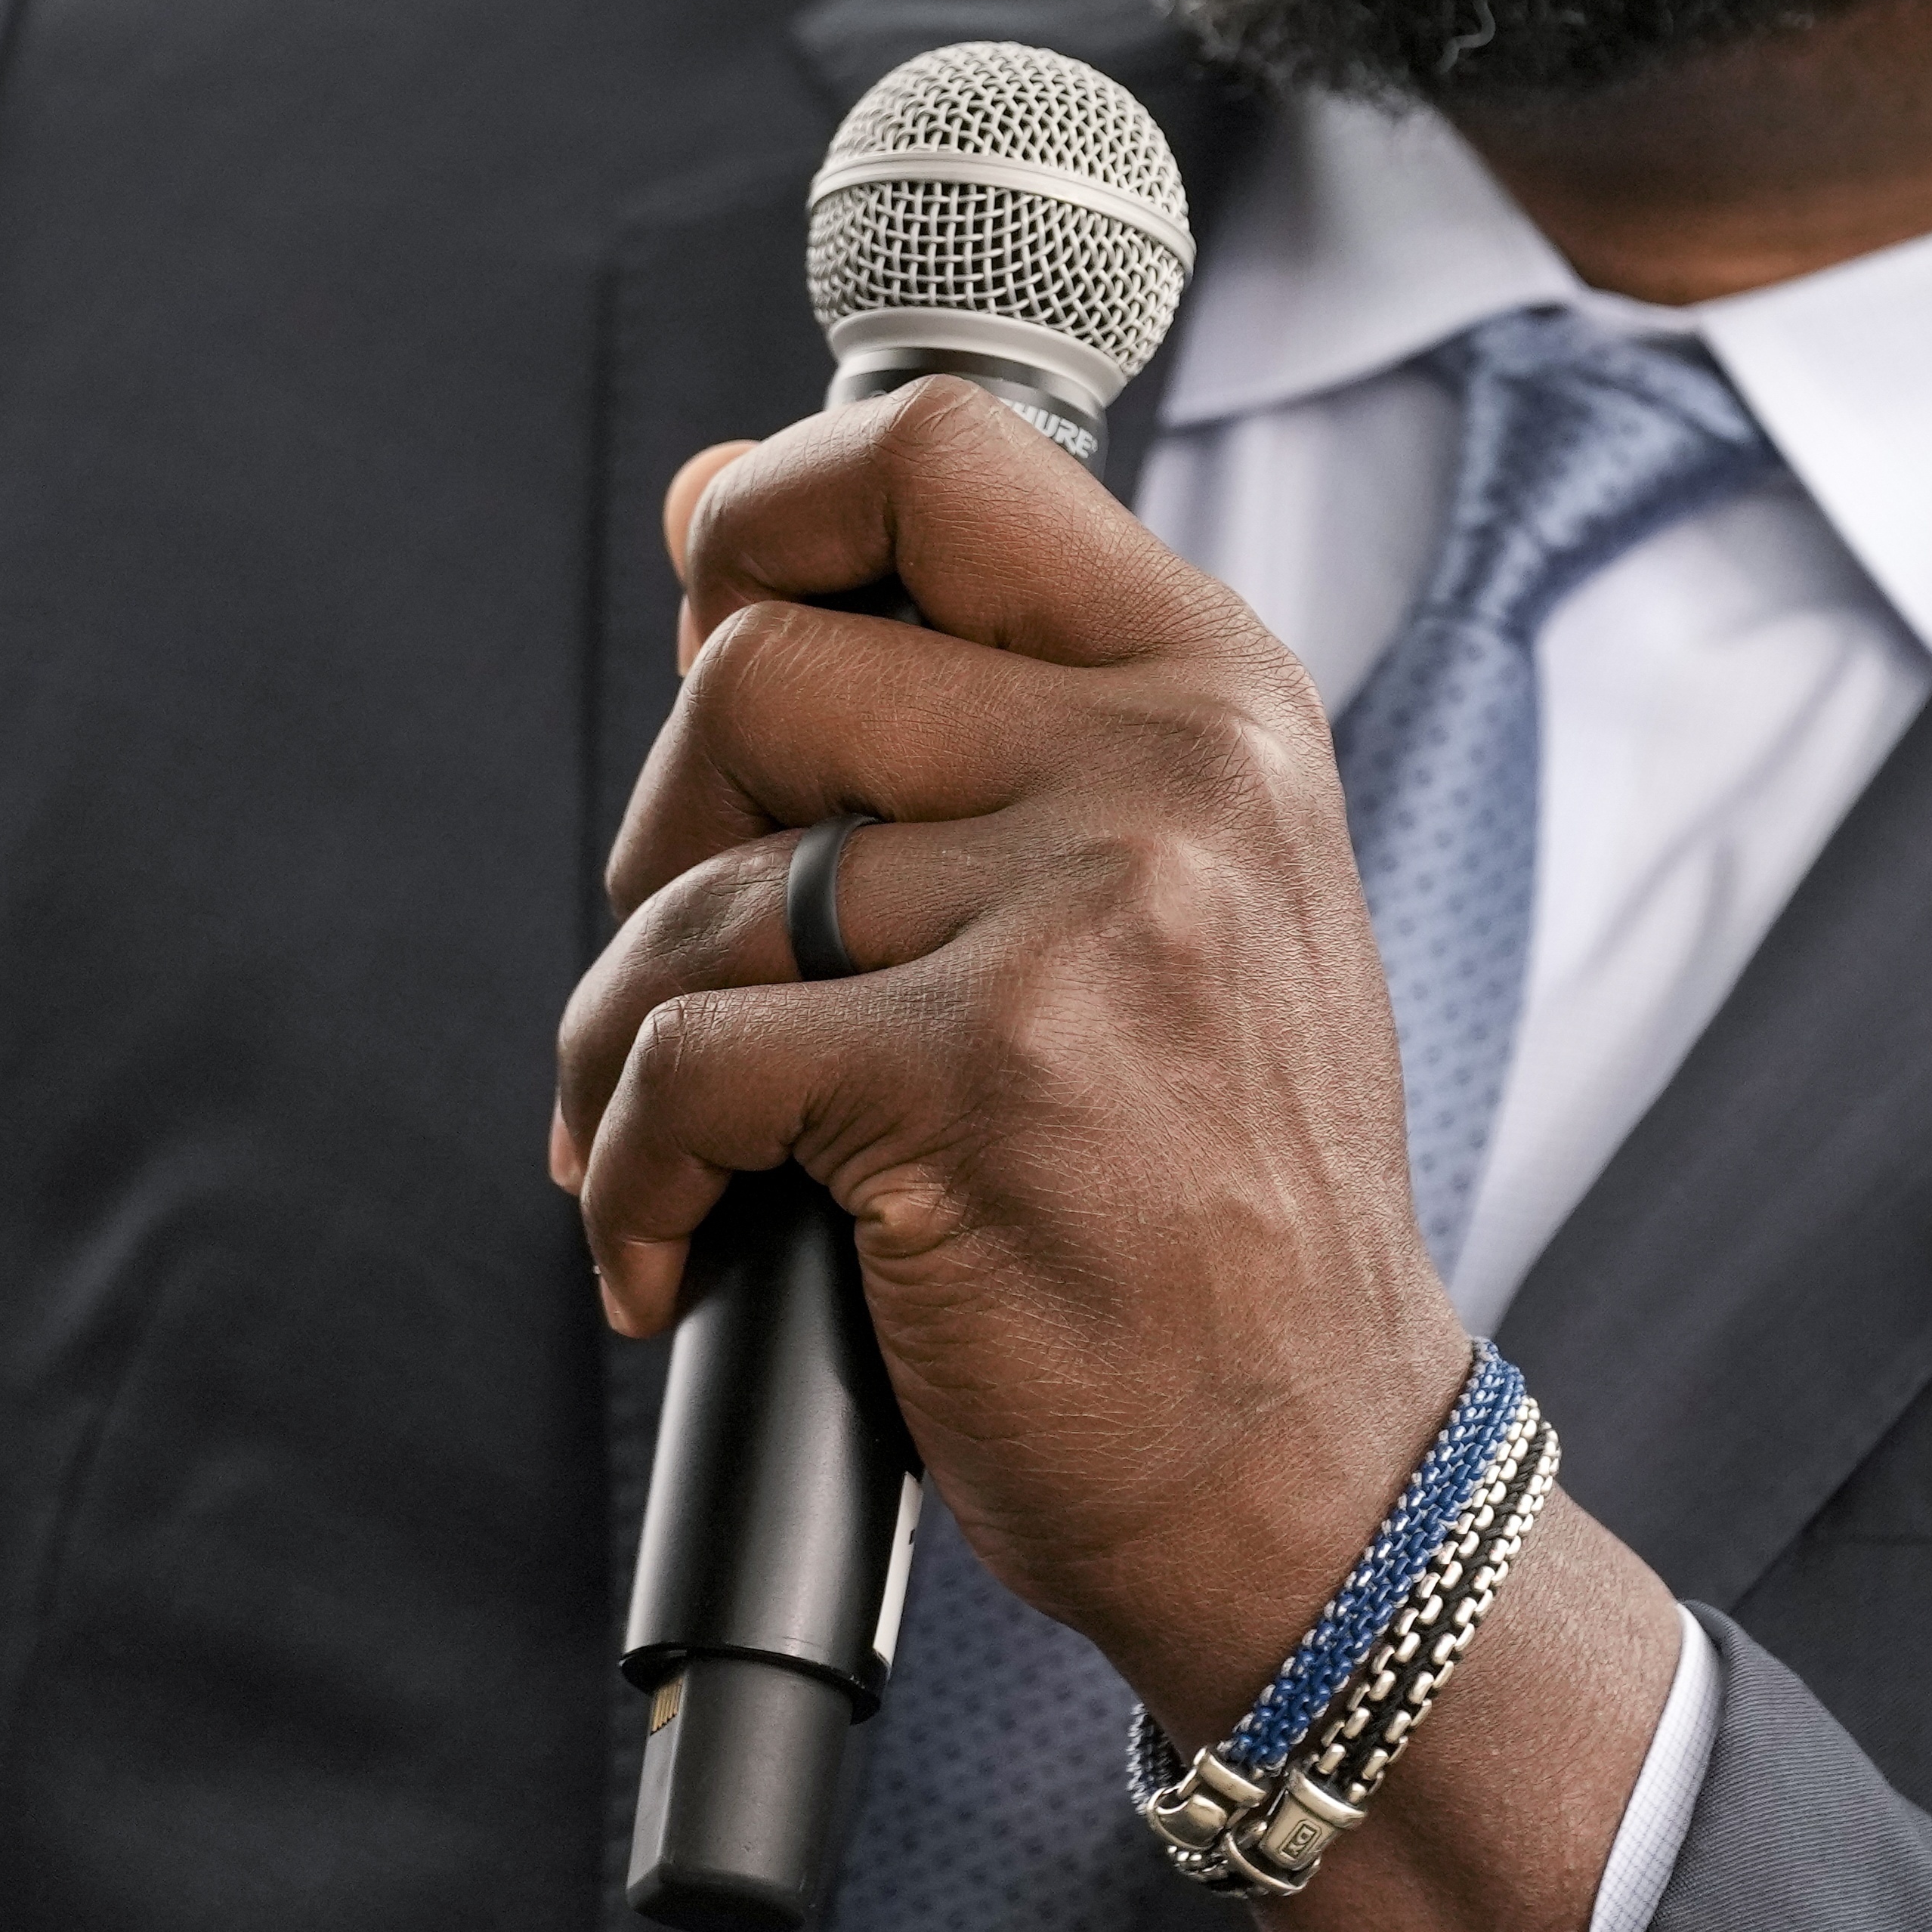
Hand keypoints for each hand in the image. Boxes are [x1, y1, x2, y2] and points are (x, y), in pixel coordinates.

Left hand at [550, 380, 1678, 1931]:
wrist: (1312, 1476)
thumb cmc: (1206, 1195)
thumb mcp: (1164, 887)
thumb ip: (968, 696)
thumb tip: (702, 507)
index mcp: (1214, 691)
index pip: (939, 455)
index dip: (768, 506)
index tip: (708, 600)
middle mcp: (1171, 769)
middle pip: (763, 666)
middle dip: (665, 831)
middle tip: (694, 969)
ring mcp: (1086, 918)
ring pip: (699, 886)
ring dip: (619, 1031)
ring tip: (668, 1143)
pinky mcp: (982, 1081)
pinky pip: (679, 1059)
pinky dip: (628, 1173)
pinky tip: (665, 1252)